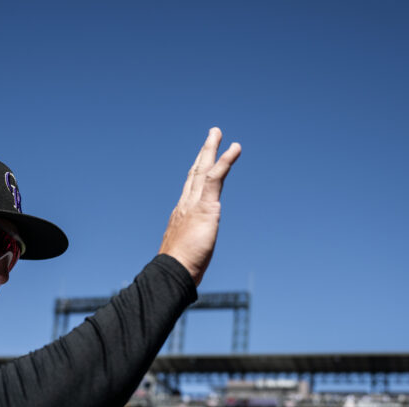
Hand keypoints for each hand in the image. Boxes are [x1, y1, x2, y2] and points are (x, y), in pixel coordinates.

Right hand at [158, 128, 240, 285]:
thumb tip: (191, 266)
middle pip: (194, 173)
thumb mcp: (185, 257)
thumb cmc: (178, 270)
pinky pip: (216, 176)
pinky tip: (235, 148)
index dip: (196, 173)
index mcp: (180, 215)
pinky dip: (226, 161)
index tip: (201, 162)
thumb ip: (190, 253)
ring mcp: (193, 203)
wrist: (173, 271)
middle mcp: (184, 205)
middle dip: (203, 154)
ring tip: (218, 133)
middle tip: (210, 136)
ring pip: (203, 169)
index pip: (190, 189)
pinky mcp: (205, 205)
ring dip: (211, 149)